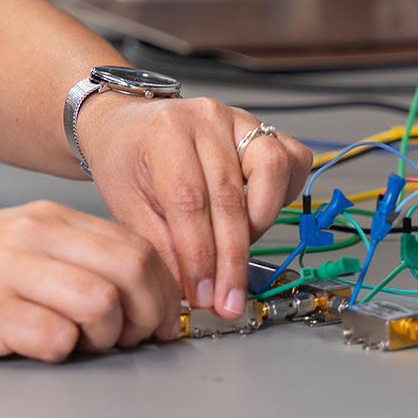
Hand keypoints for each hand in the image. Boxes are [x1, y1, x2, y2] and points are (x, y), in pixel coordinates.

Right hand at [0, 201, 179, 361]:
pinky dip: (64, 352)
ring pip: (104, 302)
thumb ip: (68, 254)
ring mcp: (11, 272)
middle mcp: (33, 236)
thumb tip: (133, 286)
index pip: (135, 244)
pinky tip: (45, 348)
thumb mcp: (13, 241)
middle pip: (132, 268)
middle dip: (151, 313)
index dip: (163, 286)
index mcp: (46, 218)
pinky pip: (57, 338)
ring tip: (88, 345)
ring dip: (110, 336)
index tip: (162, 315)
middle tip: (139, 338)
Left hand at [78, 94, 311, 320]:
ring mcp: (239, 119)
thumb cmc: (125, 158)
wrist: (130, 124)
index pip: (190, 203)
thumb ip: (159, 246)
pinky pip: (293, 159)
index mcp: (165, 132)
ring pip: (272, 172)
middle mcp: (206, 119)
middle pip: (230, 197)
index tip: (204, 295)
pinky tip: (257, 215)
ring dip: (260, 224)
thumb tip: (192, 290)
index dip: (200, 257)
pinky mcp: (262, 128)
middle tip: (227, 299)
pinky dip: (283, 194)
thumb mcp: (125, 203)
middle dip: (231, 260)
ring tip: (236, 251)